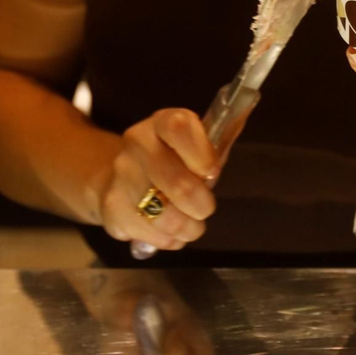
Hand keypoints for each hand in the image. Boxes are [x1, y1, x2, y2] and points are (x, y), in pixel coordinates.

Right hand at [99, 108, 219, 251]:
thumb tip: (244, 114)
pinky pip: (153, 236)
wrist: (114, 178)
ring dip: (188, 228)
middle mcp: (137, 145)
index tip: (212, 171)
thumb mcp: (193, 145)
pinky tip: (168, 230)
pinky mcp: (112, 210)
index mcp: (161, 124)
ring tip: (190, 224)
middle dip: (201, 204)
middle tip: (205, 207)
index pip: (180, 127)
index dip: (201, 152)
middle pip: (177, 183)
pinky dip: (170, 240)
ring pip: (166, 217)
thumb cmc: (169, 161)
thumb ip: (217, 140)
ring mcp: (121, 178)